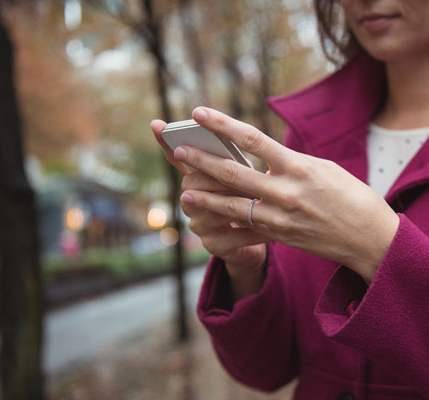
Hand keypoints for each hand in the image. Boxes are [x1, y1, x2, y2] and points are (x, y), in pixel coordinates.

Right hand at [151, 119, 267, 296]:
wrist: (260, 238)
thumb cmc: (253, 199)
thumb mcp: (247, 176)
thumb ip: (235, 162)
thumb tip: (234, 135)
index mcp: (198, 179)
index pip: (178, 158)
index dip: (166, 143)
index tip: (158, 124)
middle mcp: (191, 201)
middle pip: (192, 183)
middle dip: (215, 176)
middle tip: (238, 171)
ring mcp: (200, 224)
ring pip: (210, 210)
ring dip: (234, 203)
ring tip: (257, 198)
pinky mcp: (214, 246)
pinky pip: (231, 236)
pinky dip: (252, 231)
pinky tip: (270, 228)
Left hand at [174, 106, 399, 282]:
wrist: (371, 238)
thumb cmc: (353, 197)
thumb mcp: (325, 169)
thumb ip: (292, 164)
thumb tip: (266, 159)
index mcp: (299, 167)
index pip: (252, 140)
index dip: (222, 125)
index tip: (199, 113)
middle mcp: (286, 192)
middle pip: (233, 173)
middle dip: (202, 162)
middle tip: (179, 152)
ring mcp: (281, 218)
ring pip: (233, 206)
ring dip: (206, 199)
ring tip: (185, 194)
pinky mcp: (281, 238)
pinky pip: (247, 228)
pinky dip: (227, 224)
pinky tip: (211, 222)